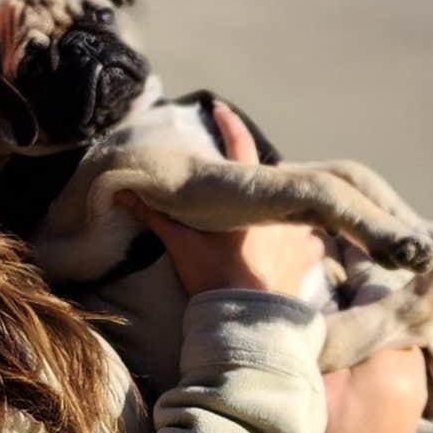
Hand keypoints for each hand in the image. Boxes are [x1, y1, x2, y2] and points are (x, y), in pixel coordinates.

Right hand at [131, 101, 325, 304]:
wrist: (249, 324)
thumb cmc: (215, 278)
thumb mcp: (181, 246)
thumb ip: (155, 216)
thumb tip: (124, 192)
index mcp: (250, 198)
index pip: (239, 147)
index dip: (228, 125)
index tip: (218, 108)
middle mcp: (282, 208)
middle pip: (271, 180)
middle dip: (256, 183)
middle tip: (239, 191)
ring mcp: (300, 232)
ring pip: (291, 209)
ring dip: (278, 211)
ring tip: (261, 223)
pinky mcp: (309, 258)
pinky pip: (308, 239)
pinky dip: (296, 239)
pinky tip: (284, 248)